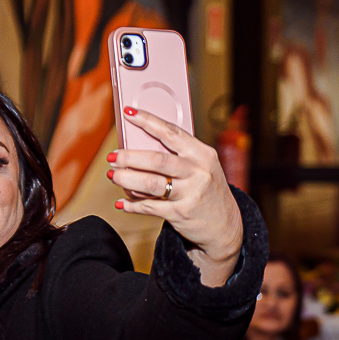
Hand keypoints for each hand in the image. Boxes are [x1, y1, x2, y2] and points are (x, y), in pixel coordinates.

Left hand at [106, 107, 243, 285]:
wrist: (225, 225)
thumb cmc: (207, 190)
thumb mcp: (202, 167)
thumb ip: (178, 156)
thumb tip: (139, 148)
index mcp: (202, 154)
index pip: (171, 133)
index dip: (148, 121)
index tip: (129, 114)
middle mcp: (198, 172)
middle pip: (157, 160)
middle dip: (129, 157)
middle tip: (112, 156)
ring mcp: (190, 194)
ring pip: (151, 183)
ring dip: (127, 179)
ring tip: (113, 175)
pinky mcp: (181, 214)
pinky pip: (150, 207)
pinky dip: (132, 205)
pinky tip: (122, 203)